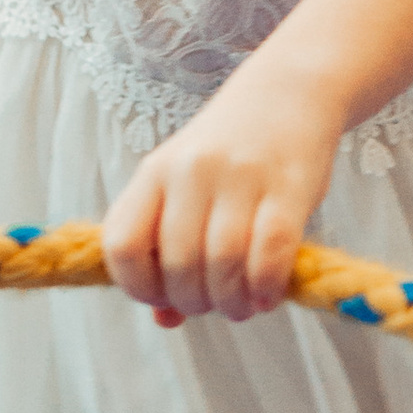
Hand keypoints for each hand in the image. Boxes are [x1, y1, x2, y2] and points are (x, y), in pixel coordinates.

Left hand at [100, 64, 342, 325]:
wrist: (289, 92)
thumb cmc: (231, 152)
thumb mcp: (186, 188)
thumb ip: (169, 248)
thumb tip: (165, 320)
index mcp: (154, 173)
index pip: (123, 244)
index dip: (138, 287)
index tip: (163, 299)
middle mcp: (191, 172)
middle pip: (177, 263)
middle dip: (194, 302)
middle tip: (214, 307)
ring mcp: (240, 177)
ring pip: (222, 263)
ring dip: (231, 302)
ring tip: (242, 306)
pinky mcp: (288, 187)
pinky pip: (270, 252)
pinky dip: (266, 286)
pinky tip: (268, 295)